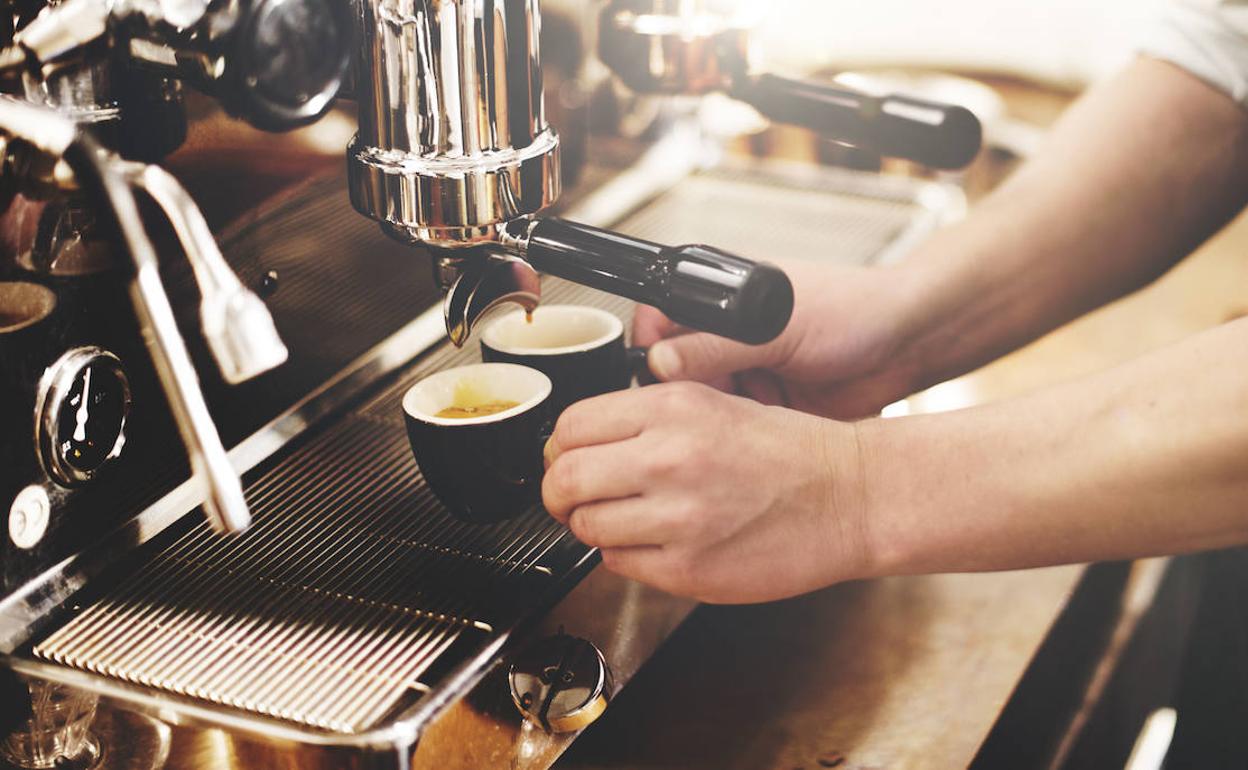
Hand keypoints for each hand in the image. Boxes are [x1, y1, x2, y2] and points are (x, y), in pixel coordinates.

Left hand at [542, 382, 872, 602]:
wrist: (850, 496)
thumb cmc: (790, 451)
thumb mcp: (714, 401)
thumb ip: (646, 417)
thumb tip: (580, 442)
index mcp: (673, 408)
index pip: (570, 426)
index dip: (559, 448)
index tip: (566, 459)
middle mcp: (670, 458)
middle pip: (565, 479)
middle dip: (559, 493)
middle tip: (572, 499)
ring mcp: (679, 517)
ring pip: (586, 526)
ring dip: (592, 527)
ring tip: (623, 521)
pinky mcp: (690, 568)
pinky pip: (619, 564)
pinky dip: (625, 556)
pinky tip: (655, 543)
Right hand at [635, 259, 925, 418]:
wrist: (908, 345)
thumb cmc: (853, 310)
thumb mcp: (776, 327)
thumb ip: (715, 346)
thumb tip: (659, 363)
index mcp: (722, 297)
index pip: (658, 321)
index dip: (651, 352)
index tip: (658, 382)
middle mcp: (728, 334)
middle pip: (674, 371)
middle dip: (685, 395)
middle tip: (702, 410)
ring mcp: (746, 371)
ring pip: (701, 405)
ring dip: (714, 418)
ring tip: (740, 419)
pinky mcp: (764, 408)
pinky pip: (733, 427)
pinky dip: (739, 436)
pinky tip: (756, 435)